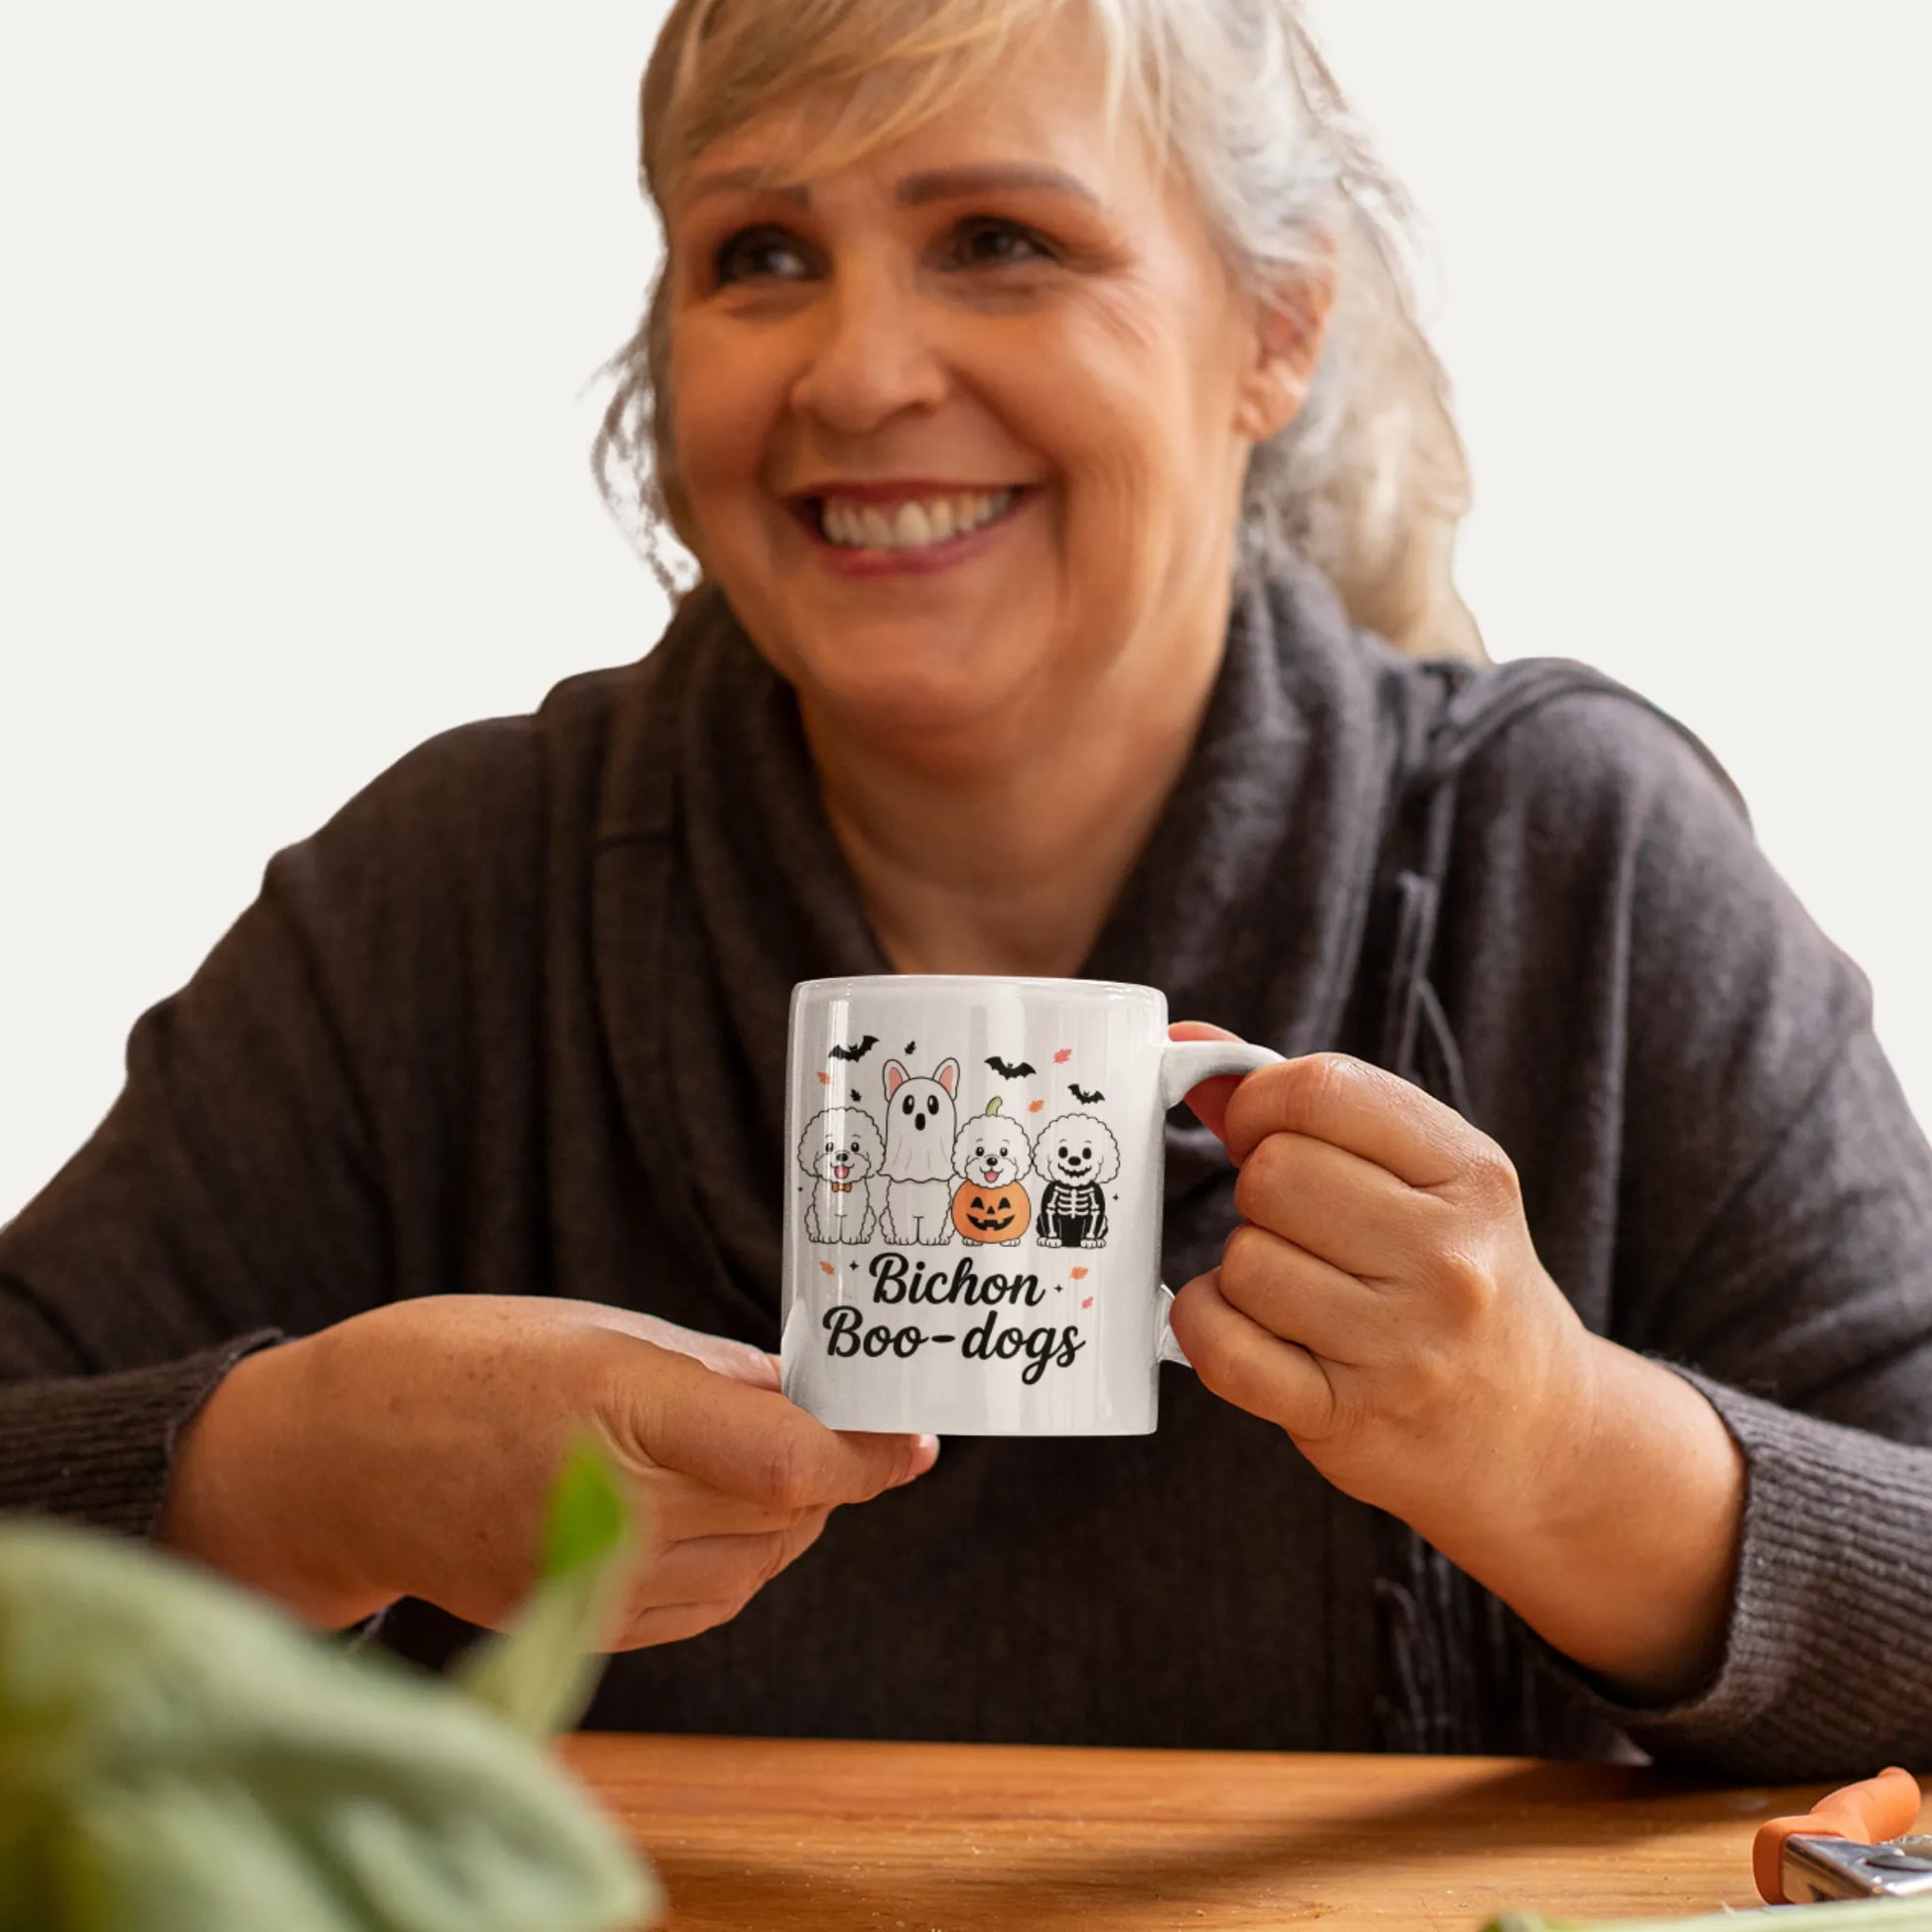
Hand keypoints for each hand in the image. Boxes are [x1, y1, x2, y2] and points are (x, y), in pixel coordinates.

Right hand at [160, 1296, 938, 1646]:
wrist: (335, 1458)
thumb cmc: (461, 1361)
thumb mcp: (598, 1329)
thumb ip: (715, 1375)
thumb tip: (810, 1401)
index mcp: (617, 1409)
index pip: (785, 1462)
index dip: (869, 1457)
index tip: (918, 1438)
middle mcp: (611, 1508)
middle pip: (786, 1517)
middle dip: (831, 1471)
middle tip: (836, 1416)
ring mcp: (590, 1581)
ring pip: (758, 1567)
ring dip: (788, 1516)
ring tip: (756, 1454)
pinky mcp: (576, 1621)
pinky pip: (706, 1603)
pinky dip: (736, 1560)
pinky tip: (709, 1508)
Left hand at [1167, 1034, 1592, 1546]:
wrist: (1538, 1432)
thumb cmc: (1456, 1279)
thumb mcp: (1425, 1178)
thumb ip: (1309, 1105)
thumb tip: (1189, 1046)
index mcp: (1469, 1175)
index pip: (1320, 1090)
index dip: (1260, 1104)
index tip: (1260, 1133)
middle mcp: (1448, 1259)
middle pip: (1272, 1175)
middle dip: (1259, 1196)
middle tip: (1294, 1226)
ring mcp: (1404, 1346)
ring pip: (1244, 1262)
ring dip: (1243, 1272)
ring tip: (1294, 1289)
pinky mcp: (1349, 1416)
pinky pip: (1223, 1348)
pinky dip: (1208, 1328)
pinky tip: (1248, 1330)